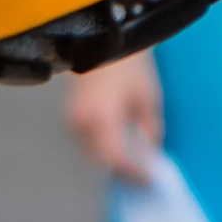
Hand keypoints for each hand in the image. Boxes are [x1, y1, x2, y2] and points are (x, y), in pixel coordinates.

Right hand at [65, 52, 162, 178]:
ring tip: (135, 165)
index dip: (133, 172)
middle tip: (143, 178)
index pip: (115, 157)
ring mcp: (72, 118)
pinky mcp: (70, 115)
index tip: (150, 181)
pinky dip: (103, 148)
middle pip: (101, 159)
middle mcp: (82, 121)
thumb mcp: (148, 97)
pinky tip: (121, 148)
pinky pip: (87, 142)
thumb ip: (149, 129)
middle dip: (123, 171)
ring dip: (112, 161)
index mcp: (102, 116)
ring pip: (92, 152)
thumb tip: (150, 155)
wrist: (103, 40)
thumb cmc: (131, 65)